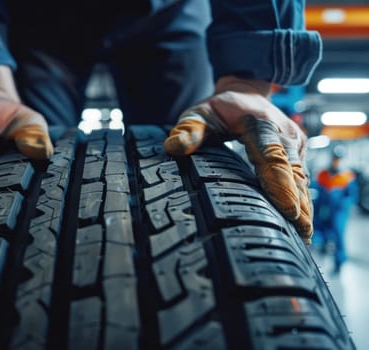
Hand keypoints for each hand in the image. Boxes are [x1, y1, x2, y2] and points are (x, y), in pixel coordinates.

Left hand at [164, 76, 311, 243]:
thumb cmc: (220, 107)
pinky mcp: (298, 153)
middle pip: (293, 171)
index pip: (271, 155)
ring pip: (301, 178)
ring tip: (303, 235)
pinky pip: (301, 178)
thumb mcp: (200, 113)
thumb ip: (189, 129)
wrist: (247, 93)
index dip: (280, 183)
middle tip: (301, 233)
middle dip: (298, 203)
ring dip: (304, 206)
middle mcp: (284, 134)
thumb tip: (173, 147)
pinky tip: (301, 224)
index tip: (288, 209)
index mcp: (261, 124)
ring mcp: (294, 144)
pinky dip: (302, 200)